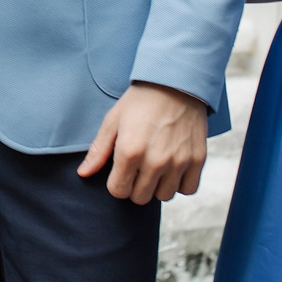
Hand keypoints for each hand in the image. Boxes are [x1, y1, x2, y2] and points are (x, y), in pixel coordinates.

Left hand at [78, 82, 208, 203]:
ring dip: (158, 186)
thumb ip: (98, 150)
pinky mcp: (198, 159)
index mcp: (130, 151)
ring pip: (164, 196)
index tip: (121, 170)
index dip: (116, 183)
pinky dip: (180, 183)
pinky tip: (173, 169)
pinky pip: (188, 189)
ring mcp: (179, 161)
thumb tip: (83, 174)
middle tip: (138, 168)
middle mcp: (155, 161)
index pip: (118, 191)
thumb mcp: (113, 120)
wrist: (176, 83)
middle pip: (140, 198)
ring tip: (156, 167)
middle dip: (135, 186)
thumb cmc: (141, 101)